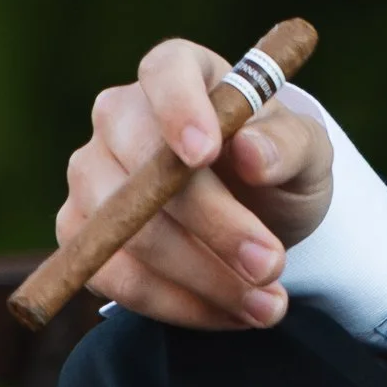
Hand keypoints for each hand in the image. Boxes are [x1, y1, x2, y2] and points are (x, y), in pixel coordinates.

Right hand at [62, 39, 335, 329]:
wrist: (258, 214)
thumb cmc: (278, 166)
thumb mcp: (306, 153)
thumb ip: (288, 145)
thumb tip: (251, 152)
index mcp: (179, 72)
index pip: (165, 72)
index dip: (179, 109)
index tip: (206, 153)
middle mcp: (121, 116)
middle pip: (143, 164)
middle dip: (211, 223)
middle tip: (271, 265)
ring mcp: (91, 176)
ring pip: (126, 230)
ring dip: (200, 276)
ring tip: (267, 304)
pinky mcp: (80, 235)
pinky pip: (112, 275)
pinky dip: (174, 304)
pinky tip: (230, 314)